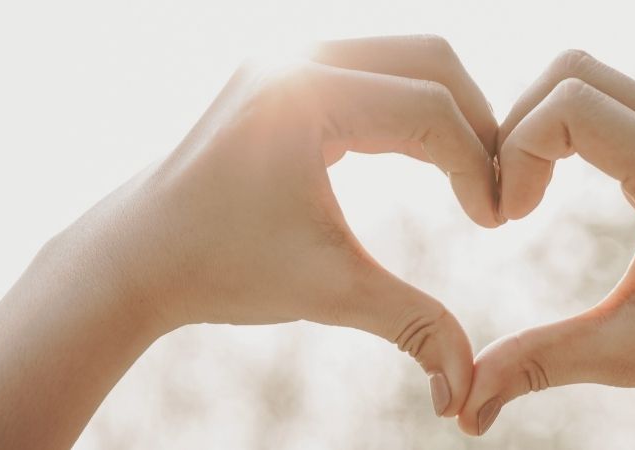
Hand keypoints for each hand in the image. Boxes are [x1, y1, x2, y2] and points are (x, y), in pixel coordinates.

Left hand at [0, 35, 505, 448]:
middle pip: (429, 61)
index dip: (478, 167)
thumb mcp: (328, 292)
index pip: (429, 110)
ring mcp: (286, 56)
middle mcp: (294, 58)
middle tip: (494, 190)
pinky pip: (372, 70)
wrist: (139, 257)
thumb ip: (412, 327)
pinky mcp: (283, 71)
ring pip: (405, 58)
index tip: (495, 224)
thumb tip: (467, 395)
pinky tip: (425, 161)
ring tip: (468, 179)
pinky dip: (408, 110)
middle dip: (476, 124)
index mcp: (303, 96)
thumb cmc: (223, 270)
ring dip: (446, 113)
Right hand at [458, 50, 634, 447]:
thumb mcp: (628, 356)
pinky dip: (568, 132)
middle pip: (574, 72)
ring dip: (540, 126)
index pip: (569, 107)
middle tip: (507, 199)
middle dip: (518, 127)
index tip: (508, 219)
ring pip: (591, 79)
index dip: (516, 152)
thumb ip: (539, 365)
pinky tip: (556, 192)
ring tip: (524, 195)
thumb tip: (464, 408)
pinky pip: (614, 103)